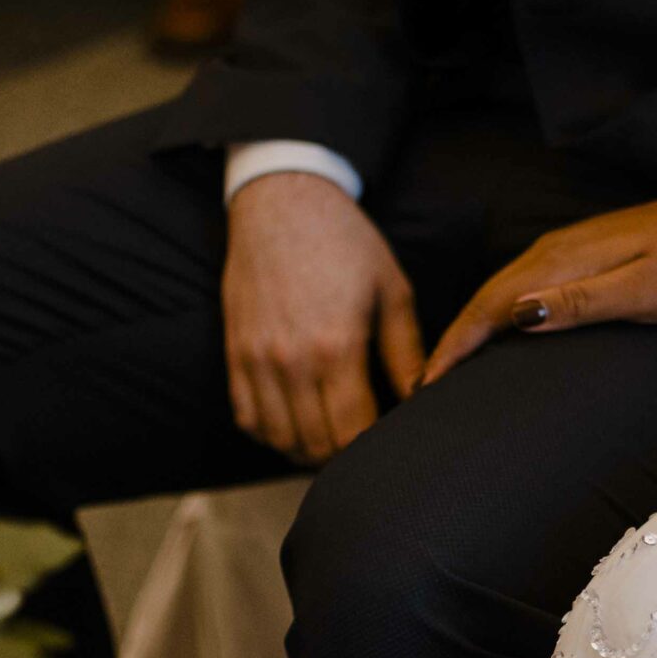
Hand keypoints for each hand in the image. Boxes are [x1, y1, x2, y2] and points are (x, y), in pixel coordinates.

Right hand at [221, 171, 423, 461]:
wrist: (283, 201)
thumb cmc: (345, 242)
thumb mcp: (392, 290)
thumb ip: (406, 352)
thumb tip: (422, 399)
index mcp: (337, 346)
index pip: (352, 433)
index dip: (372, 450)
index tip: (389, 442)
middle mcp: (291, 360)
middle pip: (315, 445)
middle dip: (344, 456)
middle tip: (365, 446)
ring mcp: (256, 359)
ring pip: (279, 439)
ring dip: (307, 450)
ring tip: (332, 441)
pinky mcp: (234, 352)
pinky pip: (246, 417)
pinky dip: (271, 433)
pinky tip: (295, 425)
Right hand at [421, 181, 656, 381]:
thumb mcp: (642, 291)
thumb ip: (581, 302)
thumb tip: (517, 314)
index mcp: (561, 261)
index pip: (489, 307)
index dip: (456, 347)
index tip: (427, 385)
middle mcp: (554, 249)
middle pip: (486, 297)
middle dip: (453, 341)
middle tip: (425, 385)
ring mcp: (566, 247)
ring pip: (501, 289)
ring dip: (472, 325)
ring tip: (452, 364)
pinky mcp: (581, 250)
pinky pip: (523, 283)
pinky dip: (499, 310)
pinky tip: (502, 328)